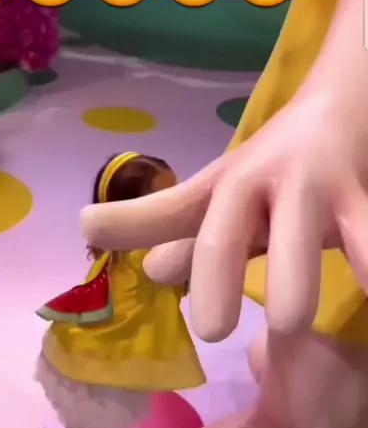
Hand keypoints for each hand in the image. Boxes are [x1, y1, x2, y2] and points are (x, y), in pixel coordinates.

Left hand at [81, 93, 367, 340]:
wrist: (360, 98)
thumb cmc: (286, 164)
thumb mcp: (234, 193)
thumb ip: (193, 234)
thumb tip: (153, 273)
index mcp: (229, 184)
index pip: (172, 208)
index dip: (129, 222)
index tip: (86, 225)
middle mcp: (268, 181)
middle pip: (226, 234)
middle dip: (217, 280)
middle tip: (213, 329)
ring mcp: (326, 189)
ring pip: (296, 243)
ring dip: (296, 289)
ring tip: (292, 323)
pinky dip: (367, 265)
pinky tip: (362, 280)